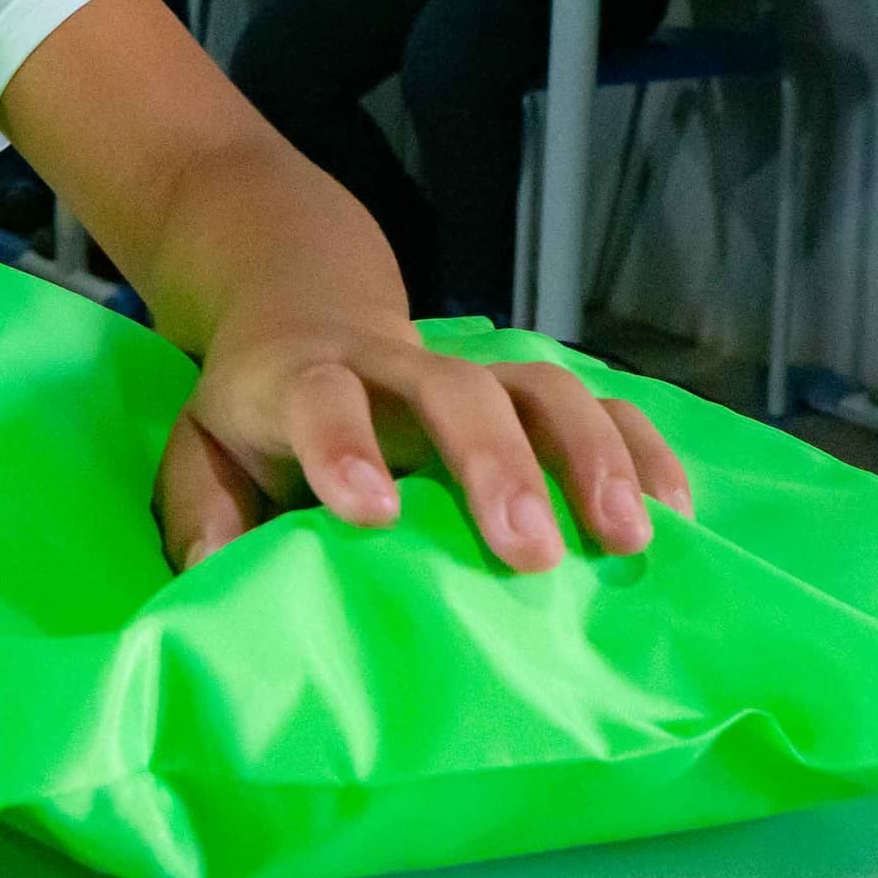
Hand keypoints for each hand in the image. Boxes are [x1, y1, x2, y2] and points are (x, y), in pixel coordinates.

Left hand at [155, 304, 692, 575]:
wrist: (304, 305)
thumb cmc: (256, 410)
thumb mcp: (202, 448)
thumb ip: (202, 509)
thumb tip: (218, 572)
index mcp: (304, 378)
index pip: (320, 396)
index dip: (344, 444)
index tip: (371, 511)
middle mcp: (397, 366)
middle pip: (454, 390)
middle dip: (495, 465)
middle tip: (528, 551)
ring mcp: (472, 371)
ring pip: (540, 386)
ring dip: (590, 456)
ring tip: (628, 538)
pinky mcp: (522, 388)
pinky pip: (597, 402)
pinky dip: (640, 449)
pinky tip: (675, 512)